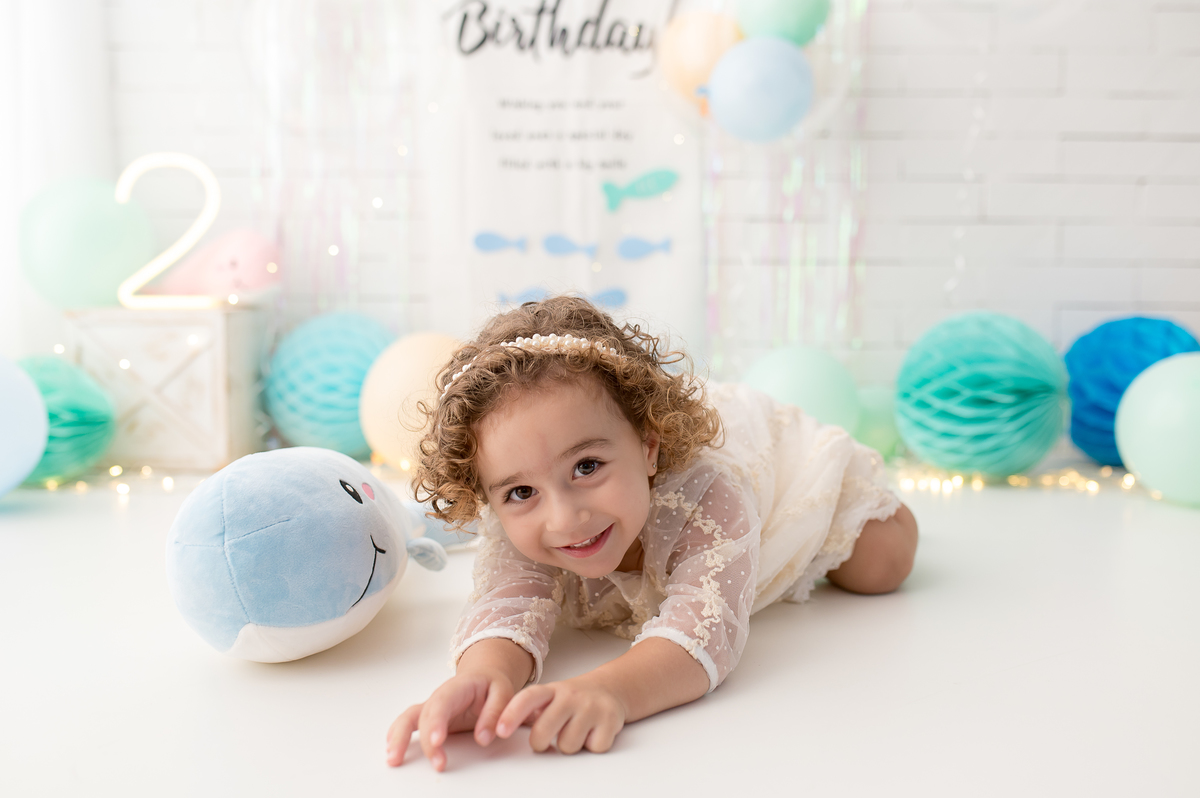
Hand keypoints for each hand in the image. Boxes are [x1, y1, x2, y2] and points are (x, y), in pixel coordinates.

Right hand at [385, 670, 514, 770]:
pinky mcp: (430, 719)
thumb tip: (483, 737)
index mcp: (458, 687)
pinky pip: (408, 724)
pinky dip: (397, 736)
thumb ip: (495, 712)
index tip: (437, 740)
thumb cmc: (491, 685)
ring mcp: (432, 708)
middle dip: (427, 741)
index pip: (443, 702)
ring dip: (399, 738)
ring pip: (409, 719)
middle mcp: (440, 697)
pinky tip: (391, 750)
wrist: (483, 677)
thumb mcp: (503, 691)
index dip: (437, 721)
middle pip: (425, 716)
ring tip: (394, 759)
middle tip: (437, 763)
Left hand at [496, 676, 626, 754]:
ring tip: (575, 731)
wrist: (610, 688)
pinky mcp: (610, 720)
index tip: (500, 731)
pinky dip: (592, 746)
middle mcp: (571, 696)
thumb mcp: (550, 697)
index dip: (512, 714)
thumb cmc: (573, 699)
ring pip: (568, 746)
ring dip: (569, 745)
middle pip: (544, 731)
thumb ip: (529, 710)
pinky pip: (593, 748)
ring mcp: (591, 707)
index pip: (528, 699)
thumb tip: (500, 727)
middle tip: (546, 740)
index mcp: (552, 690)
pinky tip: (593, 732)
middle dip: (540, 742)